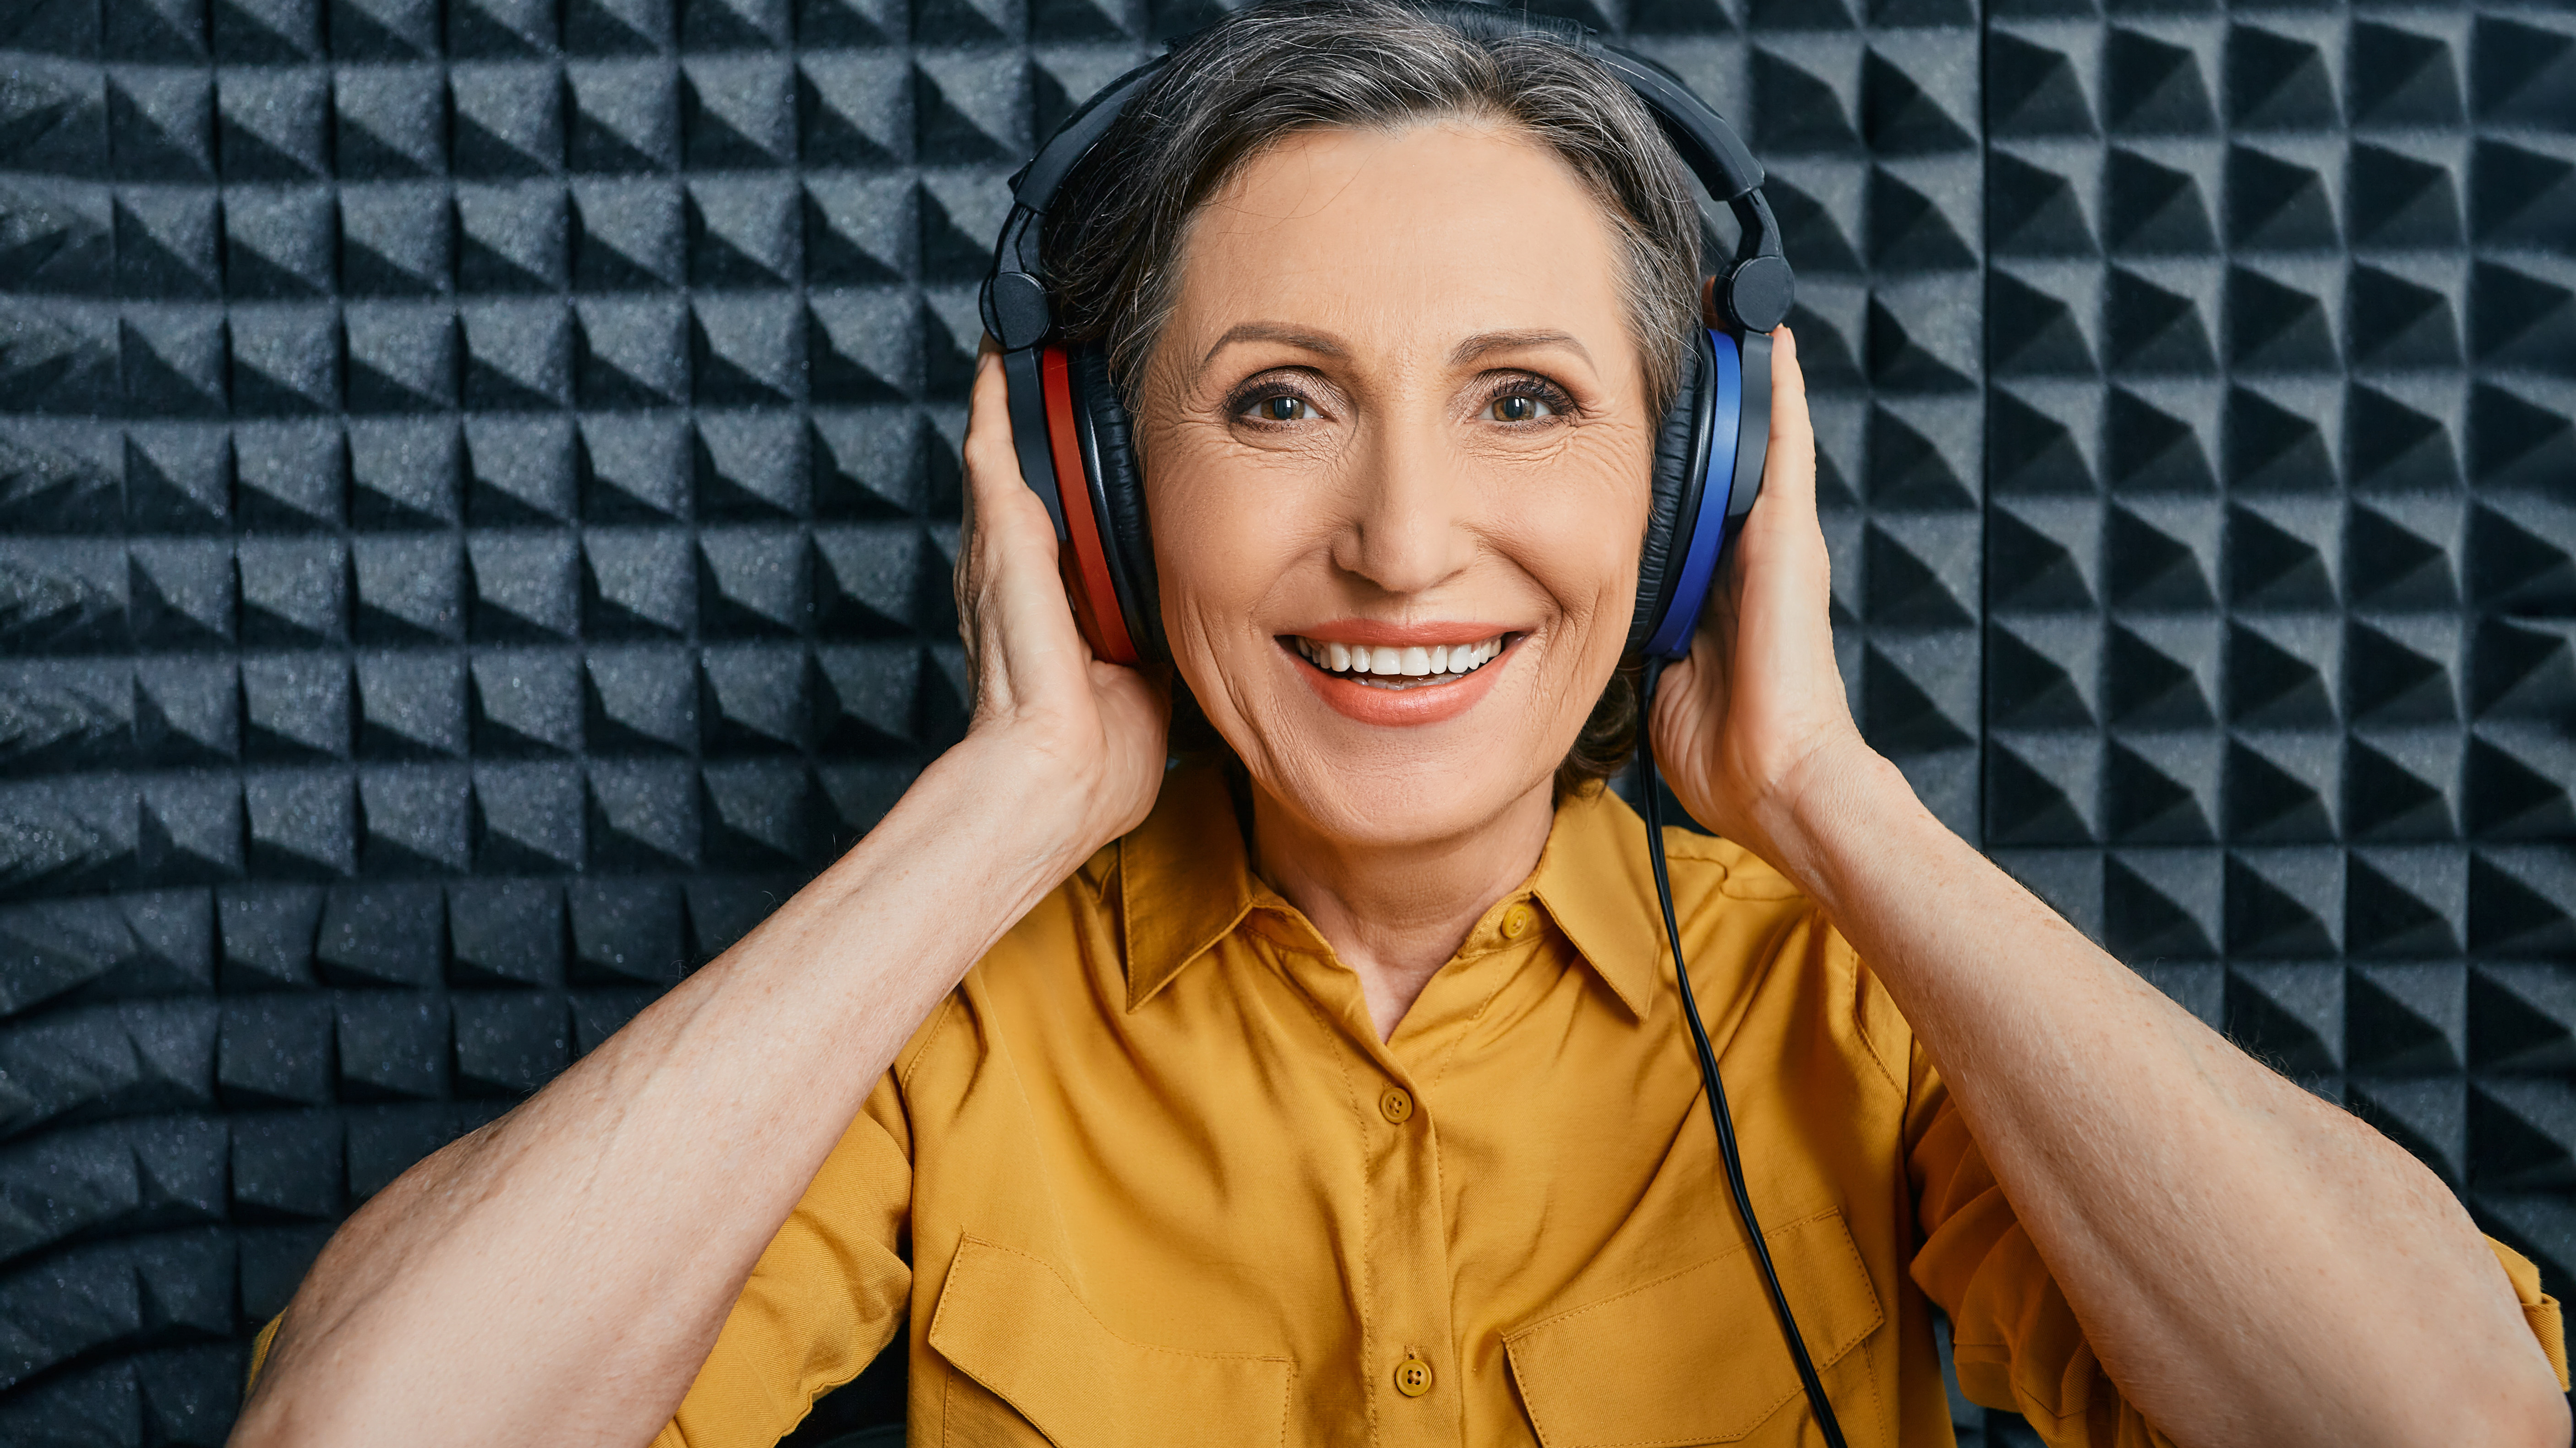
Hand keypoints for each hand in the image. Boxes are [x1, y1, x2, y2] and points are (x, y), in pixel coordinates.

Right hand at [953, 339, 1170, 856]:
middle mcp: (1014, 576)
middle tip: (1046, 358)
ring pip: (1003, 456)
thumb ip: (1161, 647)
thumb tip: (1200, 626)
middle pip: (1023, 479)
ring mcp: (1000, 556)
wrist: (1056, 779)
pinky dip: (997, 401)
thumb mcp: (1147, 688)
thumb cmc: (1095, 761)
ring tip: (1025, 340)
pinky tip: (1007, 355)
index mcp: (1048, 611)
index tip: (1084, 438)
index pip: (1057, 527)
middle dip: (1032, 423)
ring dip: (1014, 399)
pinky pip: (992, 452)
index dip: (1066, 482)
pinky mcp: (1000, 542)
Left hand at [1647, 327, 1896, 882]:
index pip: (1692, 501)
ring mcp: (1778, 544)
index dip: (1673, 450)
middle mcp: (1753, 556)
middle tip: (1689, 323)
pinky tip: (1768, 341)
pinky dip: (1779, 395)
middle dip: (1711, 397)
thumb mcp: (1661, 678)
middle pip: (1727, 457)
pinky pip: (1784, 451)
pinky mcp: (1791, 541)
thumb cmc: (1726, 749)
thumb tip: (1596, 622)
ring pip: (1759, 441)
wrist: (1778, 780)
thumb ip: (1642, 637)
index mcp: (1720, 587)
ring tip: (1727, 308)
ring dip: (1743, 378)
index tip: (1646, 400)